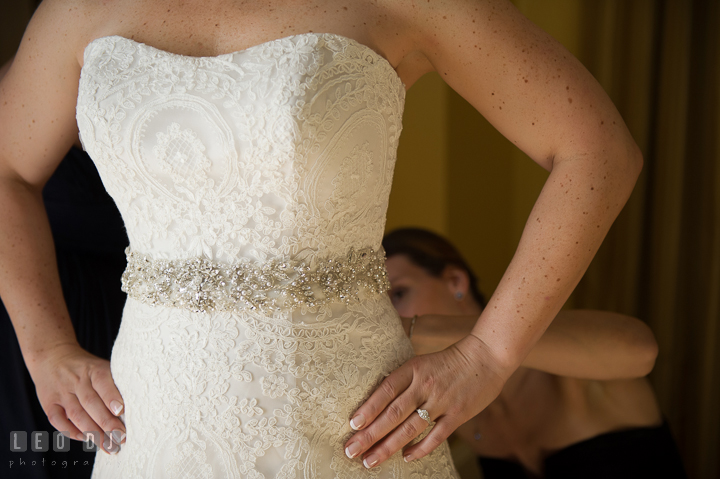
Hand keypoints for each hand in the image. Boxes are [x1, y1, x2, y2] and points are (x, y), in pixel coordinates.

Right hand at [27, 343, 125, 453]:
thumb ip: (112, 384)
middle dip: (106, 422)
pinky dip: (70, 431)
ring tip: (107, 445)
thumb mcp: (99, 366)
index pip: (102, 381)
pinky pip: (57, 419)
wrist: (52, 356)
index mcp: (93, 369)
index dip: (111, 396)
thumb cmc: (85, 367)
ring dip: (92, 432)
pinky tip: (84, 439)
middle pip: (91, 402)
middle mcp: (76, 380)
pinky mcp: (49, 403)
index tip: (121, 411)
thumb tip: (130, 409)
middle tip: (120, 438)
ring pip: (76, 414)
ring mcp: (61, 392)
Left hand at [343, 334, 507, 466]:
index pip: (385, 390)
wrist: (486, 357)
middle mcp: (424, 385)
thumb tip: (375, 402)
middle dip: (370, 434)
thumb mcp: (421, 362)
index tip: (352, 424)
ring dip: (388, 447)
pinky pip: (436, 436)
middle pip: (393, 414)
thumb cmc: (448, 361)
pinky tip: (406, 458)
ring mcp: (441, 401)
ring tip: (369, 461)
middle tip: (351, 450)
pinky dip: (420, 449)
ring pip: (410, 428)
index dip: (368, 408)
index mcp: (413, 369)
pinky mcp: (457, 415)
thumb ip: (402, 380)